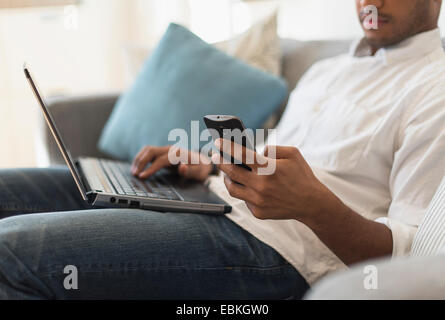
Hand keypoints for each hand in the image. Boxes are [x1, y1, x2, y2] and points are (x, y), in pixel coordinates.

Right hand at [131, 145, 212, 181]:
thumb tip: (182, 167)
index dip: (151, 168)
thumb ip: (191, 171)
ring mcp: (166, 150)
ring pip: (148, 150)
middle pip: (151, 151)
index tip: (142, 176)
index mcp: (179, 153)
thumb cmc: (201, 169)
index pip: (161, 160)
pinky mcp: (163, 153)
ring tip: (133, 172)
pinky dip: (141, 159)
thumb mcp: (199, 173)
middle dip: (141, 162)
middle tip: (134, 174)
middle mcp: (171, 149)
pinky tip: (137, 168)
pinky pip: (149, 153)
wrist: (204, 162)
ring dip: (139, 159)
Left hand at [213, 139, 331, 220]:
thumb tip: (254, 152)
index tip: (217, 143)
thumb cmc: (301, 175)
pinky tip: (245, 186)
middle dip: (220, 162)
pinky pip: (244, 200)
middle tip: (214, 157)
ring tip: (226, 172)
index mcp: (269, 168)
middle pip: (231, 172)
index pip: (241, 155)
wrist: (312, 204)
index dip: (226, 147)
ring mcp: (258, 201)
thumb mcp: (292, 154)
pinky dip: (243, 191)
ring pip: (233, 188)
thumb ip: (272, 149)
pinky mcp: (258, 212)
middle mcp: (261, 186)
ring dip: (227, 179)